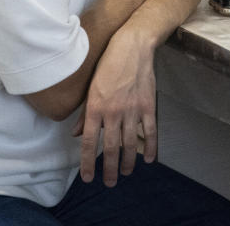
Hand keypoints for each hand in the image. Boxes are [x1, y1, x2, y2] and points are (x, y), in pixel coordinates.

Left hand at [73, 30, 157, 186]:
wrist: (132, 46)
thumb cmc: (108, 62)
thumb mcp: (90, 85)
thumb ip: (85, 113)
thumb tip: (78, 134)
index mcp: (96, 107)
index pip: (89, 142)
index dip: (88, 162)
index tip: (88, 178)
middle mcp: (114, 112)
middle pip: (110, 148)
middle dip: (109, 169)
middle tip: (109, 183)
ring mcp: (133, 110)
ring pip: (130, 143)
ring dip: (128, 162)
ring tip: (125, 173)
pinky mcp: (148, 105)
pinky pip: (150, 131)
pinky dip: (151, 147)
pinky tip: (148, 159)